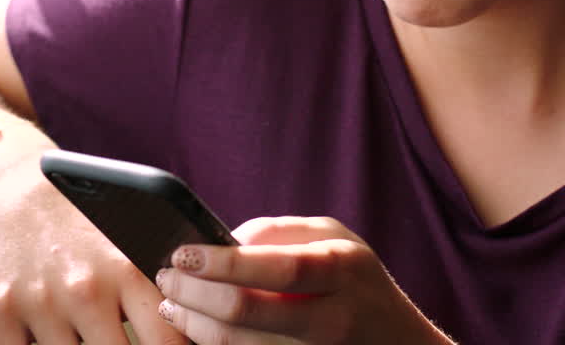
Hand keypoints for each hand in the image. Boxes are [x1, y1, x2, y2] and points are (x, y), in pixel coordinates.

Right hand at [0, 142, 186, 344]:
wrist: (8, 188)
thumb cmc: (80, 221)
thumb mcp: (127, 242)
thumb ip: (154, 287)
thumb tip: (191, 332)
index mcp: (127, 269)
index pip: (168, 342)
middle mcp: (85, 290)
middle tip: (120, 339)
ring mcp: (39, 304)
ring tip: (90, 331)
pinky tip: (49, 333)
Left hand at [154, 216, 451, 344]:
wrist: (398, 344)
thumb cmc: (358, 281)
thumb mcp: (336, 239)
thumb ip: (280, 231)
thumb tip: (225, 241)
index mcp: (340, 270)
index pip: (275, 268)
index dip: (222, 263)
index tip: (182, 252)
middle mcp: (332, 318)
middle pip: (247, 314)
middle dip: (194, 294)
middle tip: (166, 276)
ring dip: (192, 325)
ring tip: (171, 301)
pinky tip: (195, 327)